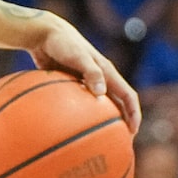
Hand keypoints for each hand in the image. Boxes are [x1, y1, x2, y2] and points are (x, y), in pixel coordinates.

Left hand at [20, 11, 140, 132]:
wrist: (44, 34)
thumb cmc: (62, 43)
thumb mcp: (77, 56)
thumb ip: (90, 72)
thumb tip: (101, 94)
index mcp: (107, 72)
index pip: (128, 96)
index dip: (134, 114)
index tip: (133, 132)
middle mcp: (100, 78)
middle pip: (117, 104)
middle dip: (122, 123)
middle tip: (118, 144)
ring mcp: (87, 82)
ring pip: (100, 106)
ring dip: (102, 122)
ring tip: (96, 142)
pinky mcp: (73, 84)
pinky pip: (81, 104)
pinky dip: (81, 116)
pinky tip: (69, 130)